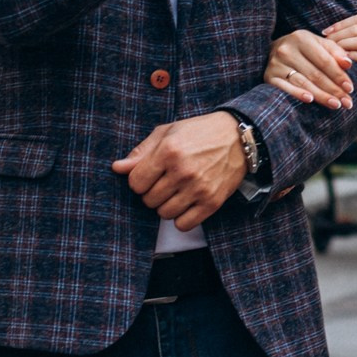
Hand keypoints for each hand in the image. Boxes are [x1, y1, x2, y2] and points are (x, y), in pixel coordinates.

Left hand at [112, 111, 247, 229]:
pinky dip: (182, 218)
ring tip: (177, 191)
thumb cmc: (200, 132)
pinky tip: (187, 203)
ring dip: (167, 205)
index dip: (139, 181)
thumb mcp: (168, 132)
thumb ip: (141, 152)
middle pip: (148, 200)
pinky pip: (184, 224)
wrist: (239, 137)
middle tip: (166, 182)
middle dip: (153, 193)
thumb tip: (117, 168)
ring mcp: (198, 189)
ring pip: (164, 214)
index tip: (150, 175)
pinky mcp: (212, 202)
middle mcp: (182, 172)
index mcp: (168, 151)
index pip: (135, 183)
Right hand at [267, 29, 355, 109]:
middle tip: (347, 102)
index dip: (339, 75)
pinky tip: (310, 100)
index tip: (350, 88)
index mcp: (301, 37)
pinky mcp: (269, 76)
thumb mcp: (318, 44)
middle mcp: (287, 49)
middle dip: (333, 89)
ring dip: (321, 95)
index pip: (324, 60)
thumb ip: (334, 51)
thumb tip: (348, 64)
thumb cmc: (302, 48)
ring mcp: (276, 64)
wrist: (272, 51)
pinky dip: (297, 94)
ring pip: (303, 82)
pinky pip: (285, 88)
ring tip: (336, 104)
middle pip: (315, 73)